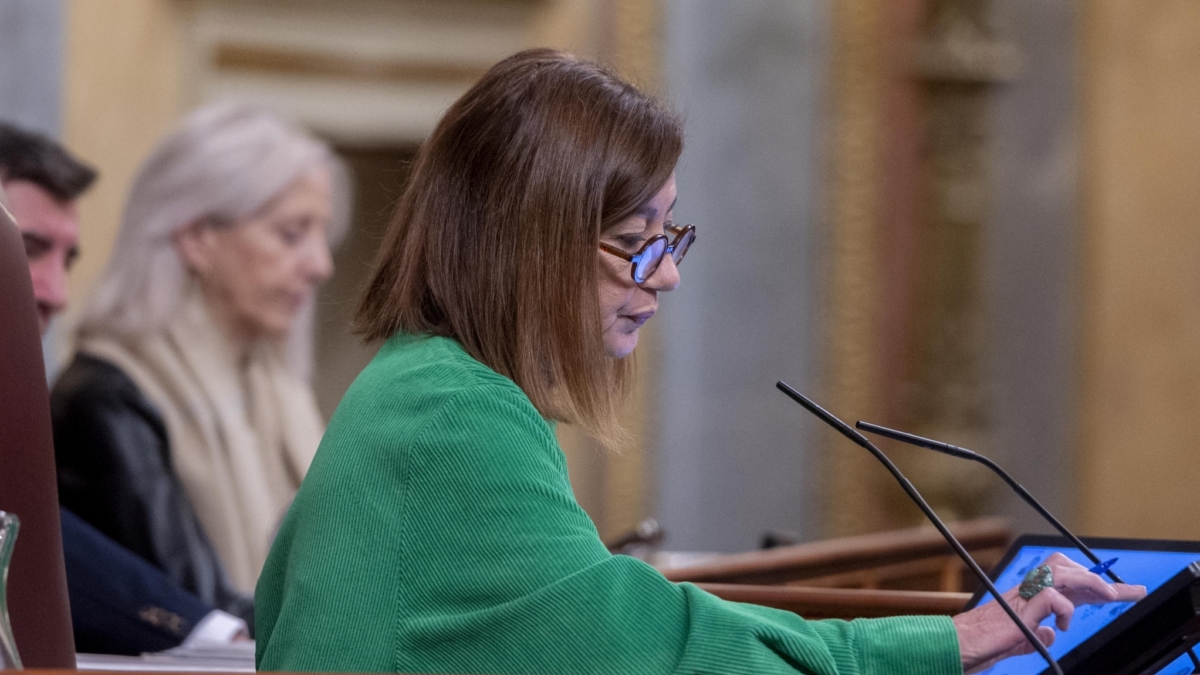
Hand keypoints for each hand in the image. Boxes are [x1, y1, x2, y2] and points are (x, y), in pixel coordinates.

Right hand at [953, 552, 1146, 672]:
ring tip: (1109, 595)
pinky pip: (1051, 595)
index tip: (1127, 591)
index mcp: (1029, 598)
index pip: (1069, 584)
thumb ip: (1037, 632)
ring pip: (1061, 571)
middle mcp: (1026, 591)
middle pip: (1065, 567)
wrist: (958, 645)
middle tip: (1127, 592)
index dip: (1098, 585)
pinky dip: (1065, 606)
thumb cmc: (983, 643)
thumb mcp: (1020, 640)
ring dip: (1090, 582)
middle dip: (1099, 577)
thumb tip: (1053, 630)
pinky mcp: (1020, 608)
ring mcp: (1023, 596)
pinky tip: (1062, 622)